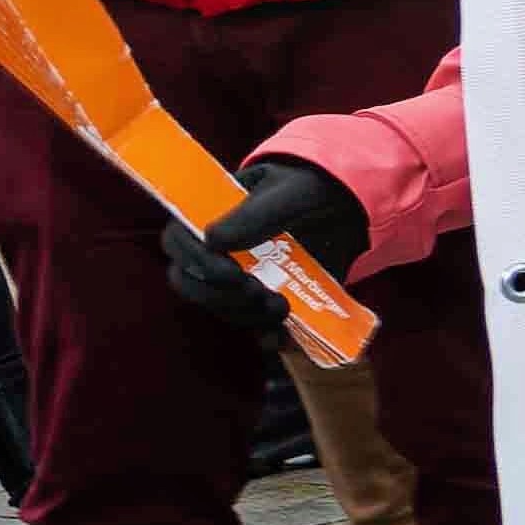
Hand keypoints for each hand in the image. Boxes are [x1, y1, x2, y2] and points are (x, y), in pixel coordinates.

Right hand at [164, 153, 354, 328]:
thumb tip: (211, 239)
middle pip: (191, 283)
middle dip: (220, 296)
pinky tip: (280, 338)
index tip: (231, 272)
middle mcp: (215, 250)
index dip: (194, 262)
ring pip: (221, 306)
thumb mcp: (290, 191)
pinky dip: (264, 336)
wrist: (347, 205)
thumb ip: (255, 213)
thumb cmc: (310, 187)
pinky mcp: (264, 298)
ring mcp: (239, 277)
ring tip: (280, 307)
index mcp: (210, 215)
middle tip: (258, 293)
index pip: (177, 242)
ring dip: (245, 314)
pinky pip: (254, 324)